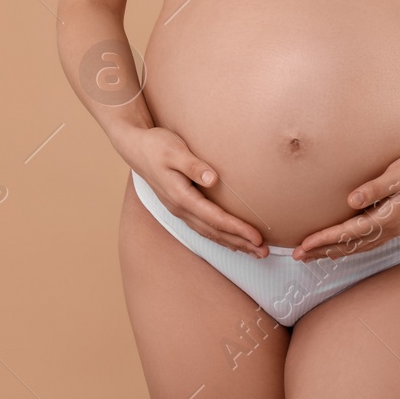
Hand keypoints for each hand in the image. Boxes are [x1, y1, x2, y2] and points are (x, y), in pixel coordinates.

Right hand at [125, 126, 269, 257]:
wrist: (135, 147)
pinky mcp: (180, 205)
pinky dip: (219, 236)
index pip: (215, 218)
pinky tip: (229, 240)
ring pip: (208, 233)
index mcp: (181, 196)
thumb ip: (194, 165)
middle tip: (263, 253)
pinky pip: (202, 227)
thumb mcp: (175, 151)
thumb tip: (213, 179)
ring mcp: (179, 209)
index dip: (237, 229)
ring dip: (231, 243)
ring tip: (252, 251)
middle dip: (240, 243)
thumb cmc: (156, 146)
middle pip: (214, 232)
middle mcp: (180, 208)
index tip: (256, 237)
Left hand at [291, 150, 399, 261]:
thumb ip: (376, 186)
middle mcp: (389, 229)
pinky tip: (339, 246)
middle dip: (322, 251)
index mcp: (387, 218)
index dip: (325, 239)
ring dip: (333, 251)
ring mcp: (392, 229)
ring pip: (357, 247)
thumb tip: (352, 199)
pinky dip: (348, 247)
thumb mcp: (399, 173)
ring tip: (311, 255)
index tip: (303, 244)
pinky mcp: (394, 224)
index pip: (349, 233)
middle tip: (296, 256)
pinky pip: (365, 242)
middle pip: (350, 245)